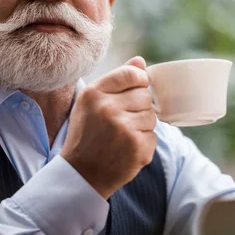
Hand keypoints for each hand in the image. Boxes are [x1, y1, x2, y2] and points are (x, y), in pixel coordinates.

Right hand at [61, 56, 156, 198]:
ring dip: (142, 125)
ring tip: (122, 136)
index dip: (138, 81)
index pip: (131, 74)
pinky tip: (125, 148)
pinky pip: (153, 136)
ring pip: (151, 116)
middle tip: (121, 120)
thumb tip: (141, 61)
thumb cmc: (86, 133)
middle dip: (138, 106)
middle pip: (144, 95)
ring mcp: (124, 129)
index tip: (134, 90)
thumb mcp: (91, 102)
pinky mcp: (137, 148)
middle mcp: (108, 108)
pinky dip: (143, 142)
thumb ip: (116, 79)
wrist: (81, 174)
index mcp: (94, 93)